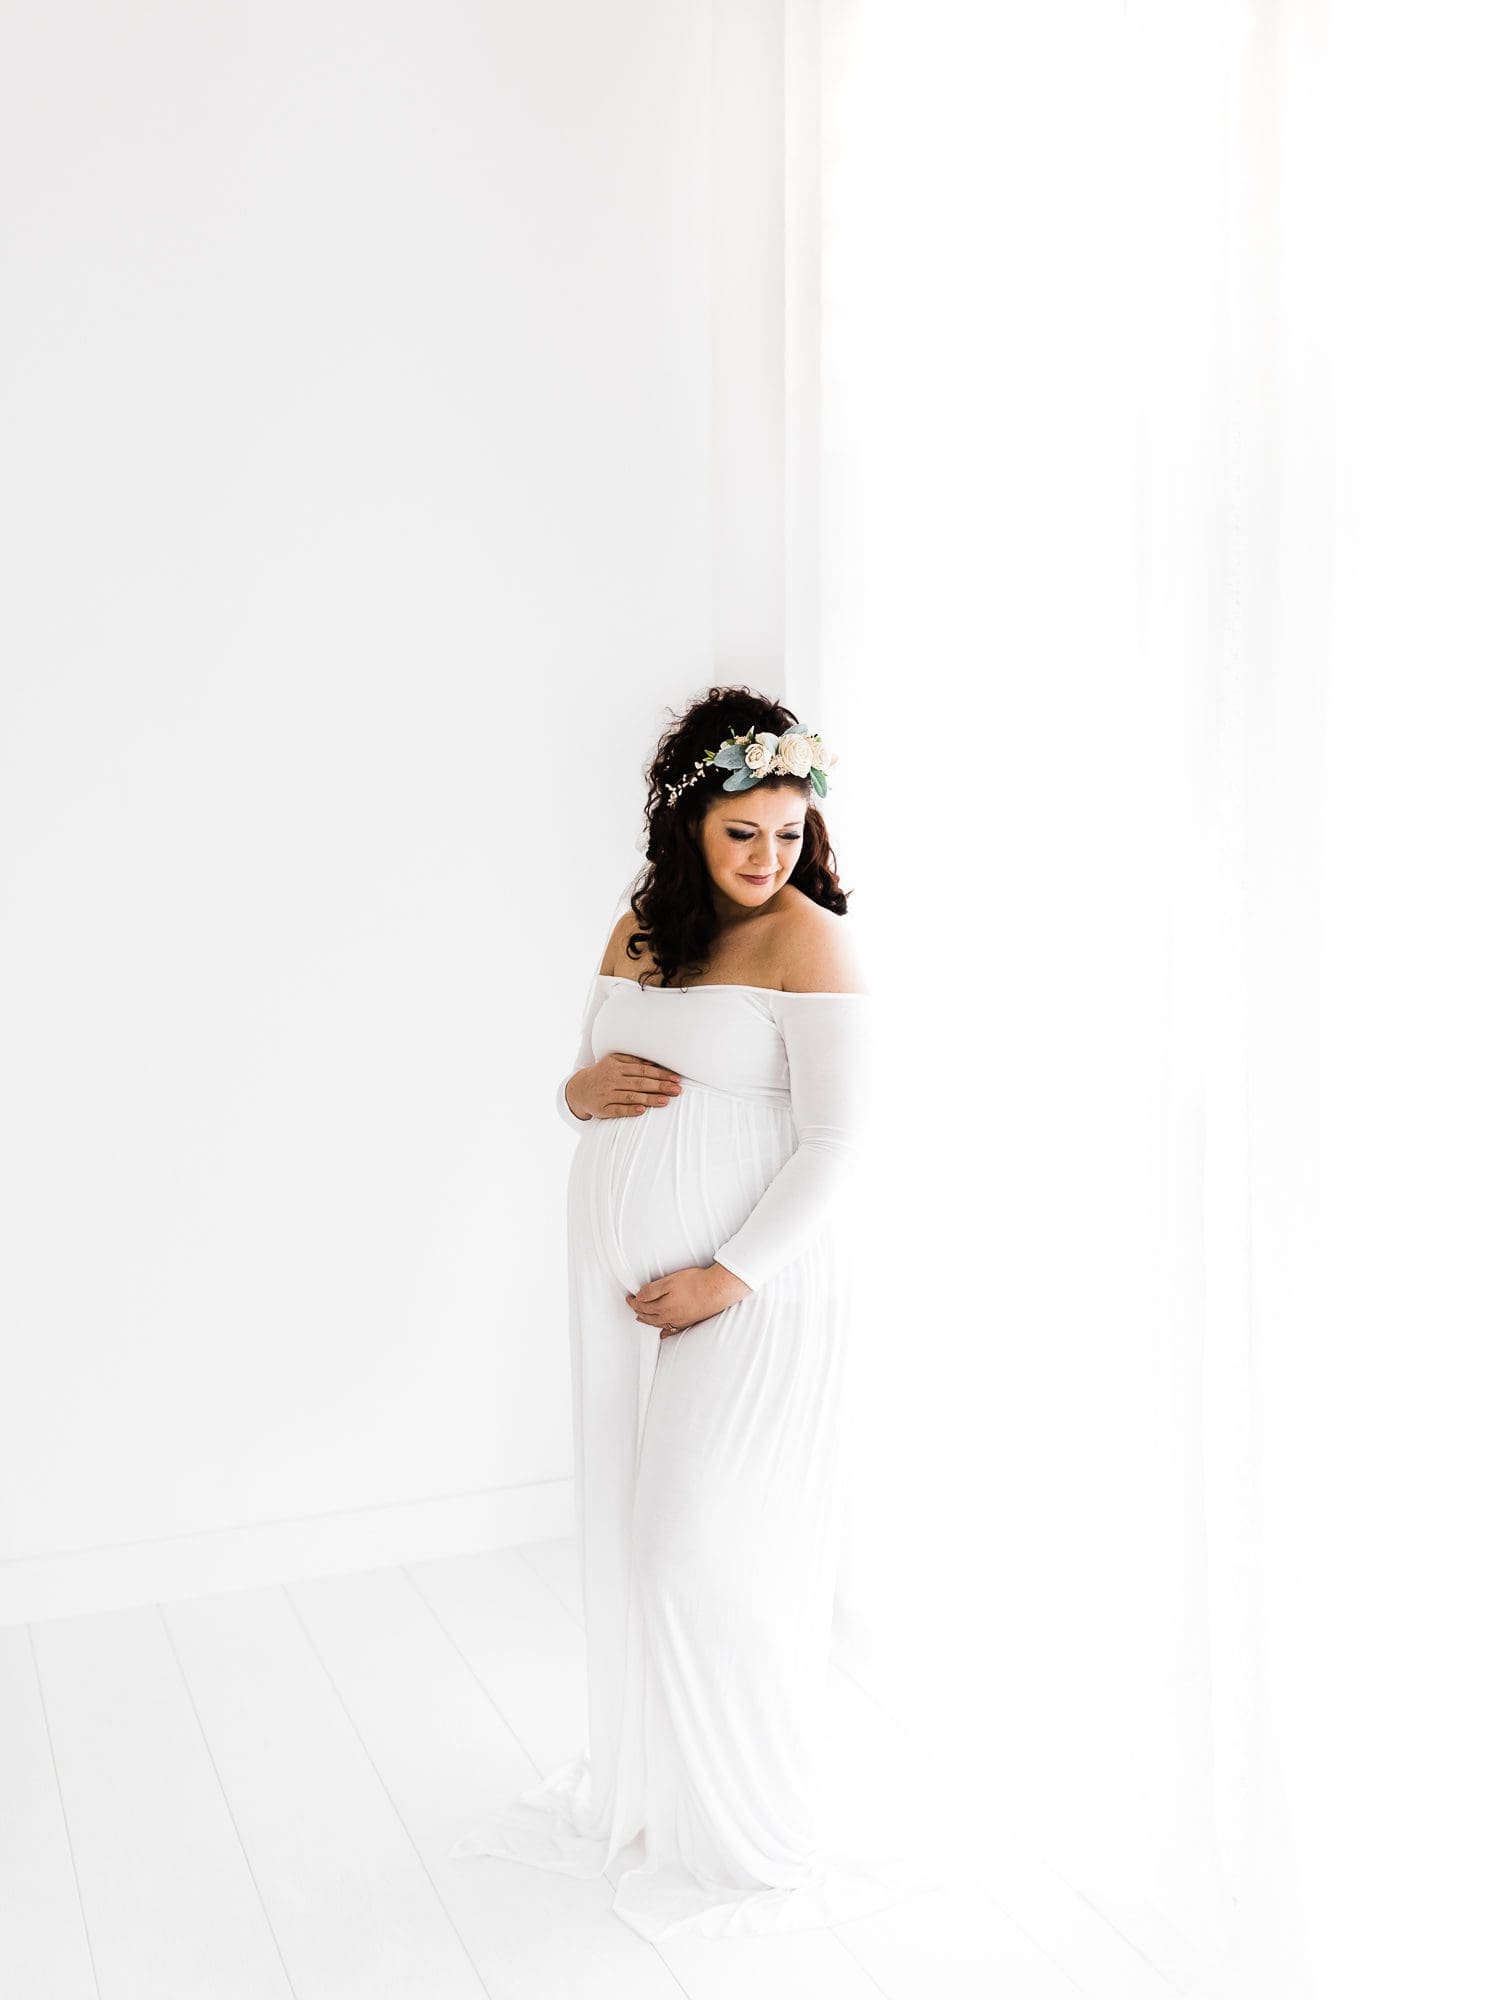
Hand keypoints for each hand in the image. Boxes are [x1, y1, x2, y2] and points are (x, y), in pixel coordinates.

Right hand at [566, 1051, 682, 1119]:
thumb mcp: (614, 1062)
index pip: (643, 1070)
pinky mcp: (602, 1108)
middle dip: (660, 1086)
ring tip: (665, 1101)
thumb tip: (654, 1063)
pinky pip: (617, 1110)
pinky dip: (629, 1110)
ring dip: (649, 1099)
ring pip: (630, 1096)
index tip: (676, 1078)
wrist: (578, 1089)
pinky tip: (642, 1111)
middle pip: (640, 1083)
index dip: (661, 1074)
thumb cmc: (603, 1074)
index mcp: (617, 1066)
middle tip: (677, 1090)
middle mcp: (612, 1079)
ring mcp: (607, 1094)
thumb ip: (632, 1061)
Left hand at [627, 1262, 751, 1337]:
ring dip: (648, 1321)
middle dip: (639, 1312)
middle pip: (649, 1316)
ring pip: (659, 1324)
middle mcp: (670, 1317)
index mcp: (663, 1307)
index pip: (643, 1305)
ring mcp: (680, 1321)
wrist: (718, 1290)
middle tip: (632, 1307)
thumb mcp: (669, 1282)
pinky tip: (663, 1335)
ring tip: (641, 1319)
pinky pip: (673, 1330)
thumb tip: (638, 1297)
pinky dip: (665, 1333)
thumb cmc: (694, 1282)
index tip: (628, 1298)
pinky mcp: (690, 1321)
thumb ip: (652, 1290)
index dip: (634, 1302)